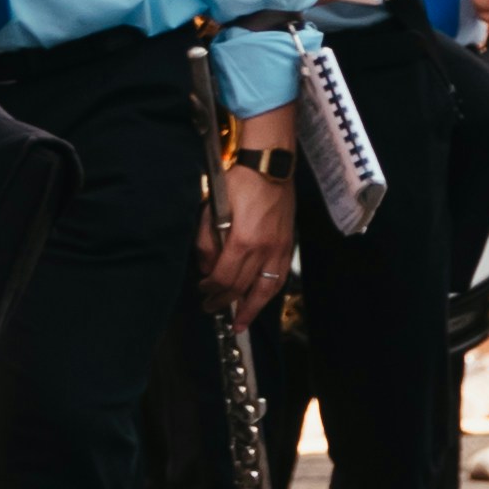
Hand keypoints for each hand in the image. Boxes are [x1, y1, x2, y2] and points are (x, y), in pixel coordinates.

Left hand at [203, 158, 295, 322]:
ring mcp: (279, 248)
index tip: (202, 289)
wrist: (270, 166)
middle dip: (224, 301)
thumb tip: (207, 268)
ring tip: (241, 323)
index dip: (210, 288)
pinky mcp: (287, 244)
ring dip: (251, 308)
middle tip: (211, 308)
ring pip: (266, 289)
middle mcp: (264, 249)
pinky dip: (269, 293)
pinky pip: (279, 277)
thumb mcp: (212, 208)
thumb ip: (206, 241)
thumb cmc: (239, 183)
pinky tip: (261, 300)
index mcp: (244, 240)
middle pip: (242, 287)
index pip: (224, 278)